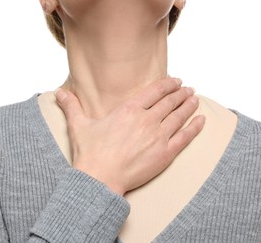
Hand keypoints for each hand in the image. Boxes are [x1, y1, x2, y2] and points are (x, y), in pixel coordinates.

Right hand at [56, 78, 204, 195]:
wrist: (100, 179)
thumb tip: (58, 92)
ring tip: (195, 99)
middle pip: (170, 102)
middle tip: (188, 89)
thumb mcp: (79, 126)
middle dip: (181, 93)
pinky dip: (195, 128)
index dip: (167, 84)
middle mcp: (147, 119)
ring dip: (189, 106)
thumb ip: (71, 106)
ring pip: (179, 116)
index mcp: (129, 110)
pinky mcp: (165, 154)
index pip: (154, 91)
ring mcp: (158, 136)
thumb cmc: (90, 153)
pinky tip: (202, 120)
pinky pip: (185, 137)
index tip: (175, 81)